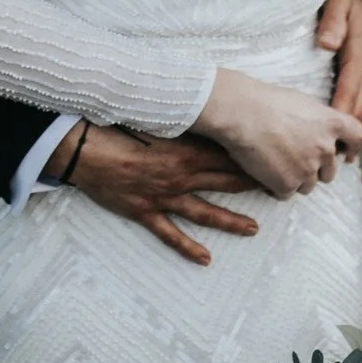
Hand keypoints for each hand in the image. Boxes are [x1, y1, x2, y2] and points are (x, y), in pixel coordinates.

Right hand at [65, 124, 261, 266]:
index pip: (227, 155)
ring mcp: (165, 197)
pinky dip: (189, 248)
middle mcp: (181, 176)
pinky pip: (171, 235)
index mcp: (185, 150)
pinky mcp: (146, 212)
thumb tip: (202, 102)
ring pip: (205, 212)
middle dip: (250, 186)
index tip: (272, 159)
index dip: (250, 158)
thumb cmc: (117, 126)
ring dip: (231, 221)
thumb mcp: (154, 116)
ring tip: (253, 229)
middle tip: (276, 190)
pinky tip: (206, 259)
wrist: (85, 148)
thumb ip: (179, 115)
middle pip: (224, 182)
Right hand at [193, 68, 361, 198]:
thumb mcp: (302, 102)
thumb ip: (318, 120)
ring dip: (296, 179)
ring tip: (275, 163)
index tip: (346, 155)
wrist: (241, 113)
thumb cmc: (266, 101)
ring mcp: (308, 169)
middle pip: (330, 171)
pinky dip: (276, 187)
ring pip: (309, 185)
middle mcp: (325, 148)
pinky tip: (264, 172)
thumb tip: (320, 132)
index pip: (357, 138)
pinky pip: (287, 193)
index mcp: (332, 123)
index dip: (351, 148)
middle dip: (316, 168)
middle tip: (294, 159)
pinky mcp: (288, 185)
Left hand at [317, 0, 361, 152]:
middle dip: (351, 127)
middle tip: (339, 156)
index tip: (333, 128)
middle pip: (361, 98)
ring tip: (348, 156)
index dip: (343, 105)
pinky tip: (353, 132)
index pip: (351, 81)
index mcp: (361, 43)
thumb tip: (327, 43)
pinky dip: (361, 115)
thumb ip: (333, 19)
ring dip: (358, 127)